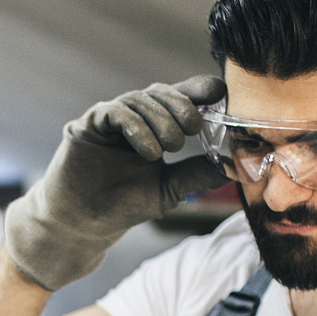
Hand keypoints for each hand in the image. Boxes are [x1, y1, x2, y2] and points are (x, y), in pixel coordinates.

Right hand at [5, 77, 230, 291]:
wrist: (83, 225)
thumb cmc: (122, 206)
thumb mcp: (168, 190)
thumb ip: (196, 174)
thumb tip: (233, 166)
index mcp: (154, 126)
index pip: (179, 98)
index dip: (199, 90)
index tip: (219, 92)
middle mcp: (132, 116)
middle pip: (161, 93)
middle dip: (182, 107)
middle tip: (193, 130)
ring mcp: (109, 118)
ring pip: (141, 100)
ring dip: (161, 121)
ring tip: (168, 149)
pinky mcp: (89, 125)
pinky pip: (116, 112)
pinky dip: (136, 127)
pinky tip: (148, 151)